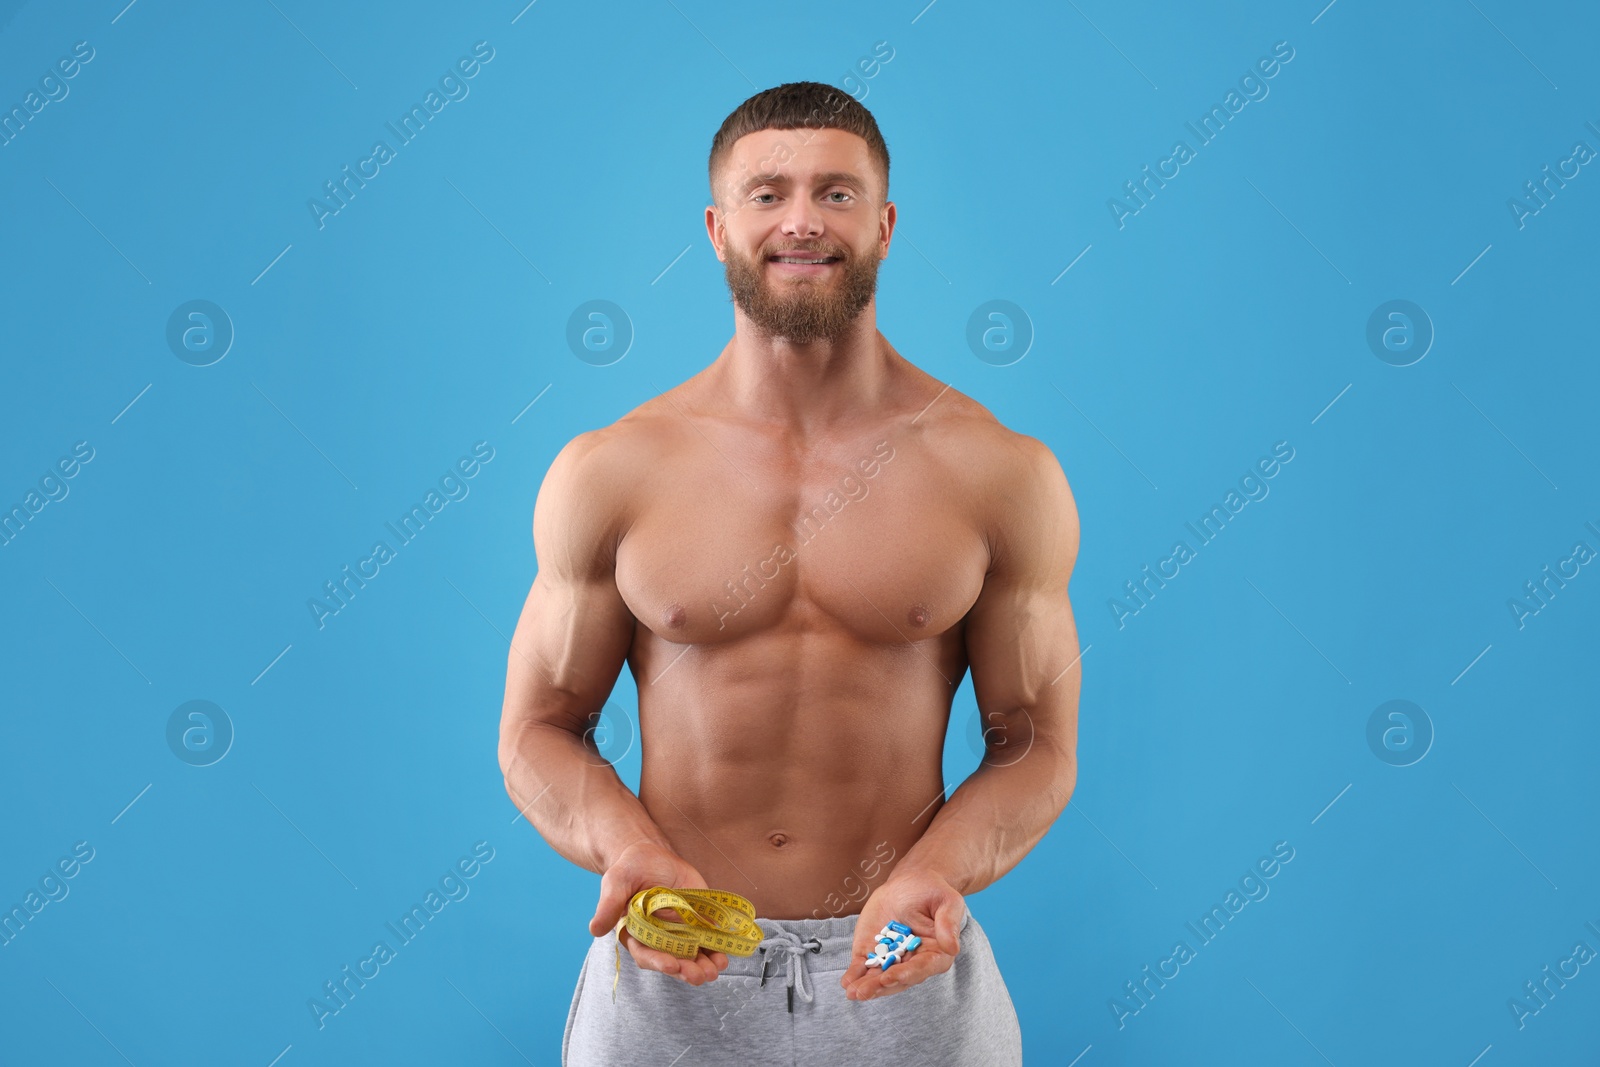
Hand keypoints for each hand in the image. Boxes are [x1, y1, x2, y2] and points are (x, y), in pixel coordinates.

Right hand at [588, 840, 728, 985]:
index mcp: (636, 934)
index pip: (646, 954)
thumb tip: (595, 929)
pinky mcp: (697, 921)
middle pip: (673, 961)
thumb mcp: (616, 882)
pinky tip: (725, 955)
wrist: (651, 855)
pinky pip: (708, 939)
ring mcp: (680, 932)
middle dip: (687, 970)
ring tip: (716, 969)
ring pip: (693, 955)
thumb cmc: (629, 869)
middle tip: (700, 975)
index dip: (658, 962)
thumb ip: (608, 905)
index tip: (672, 965)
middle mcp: (659, 939)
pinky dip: (717, 948)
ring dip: (705, 965)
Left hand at [840, 867, 963, 1000]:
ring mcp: (891, 959)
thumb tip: (952, 947)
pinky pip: (864, 966)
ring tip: (852, 992)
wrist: (910, 883)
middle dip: (880, 986)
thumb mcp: (947, 901)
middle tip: (864, 992)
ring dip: (866, 986)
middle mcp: (913, 961)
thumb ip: (948, 923)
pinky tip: (846, 982)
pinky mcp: (873, 951)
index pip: (921, 968)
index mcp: (935, 953)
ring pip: (879, 977)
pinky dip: (855, 974)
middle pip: (897, 978)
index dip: (906, 974)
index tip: (890, 977)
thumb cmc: (932, 891)